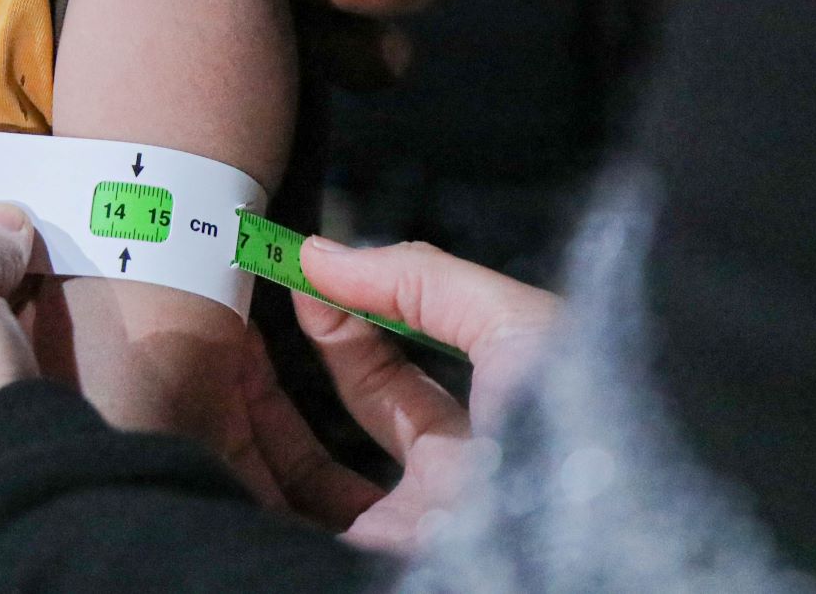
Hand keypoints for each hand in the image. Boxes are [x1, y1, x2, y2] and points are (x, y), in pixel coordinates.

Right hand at [240, 236, 561, 552]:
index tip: (295, 273)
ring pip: (310, 480)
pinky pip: (298, 525)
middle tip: (245, 311)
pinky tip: (228, 421)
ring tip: (224, 355)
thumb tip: (320, 252)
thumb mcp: (512, 321)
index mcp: (491, 427)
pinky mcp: (374, 565)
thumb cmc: (578, 418)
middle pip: (351, 424)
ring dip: (262, 417)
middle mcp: (450, 485)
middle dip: (294, 364)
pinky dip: (256, 477)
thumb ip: (419, 280)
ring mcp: (411, 531)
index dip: (343, 321)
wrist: (591, 535)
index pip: (395, 376)